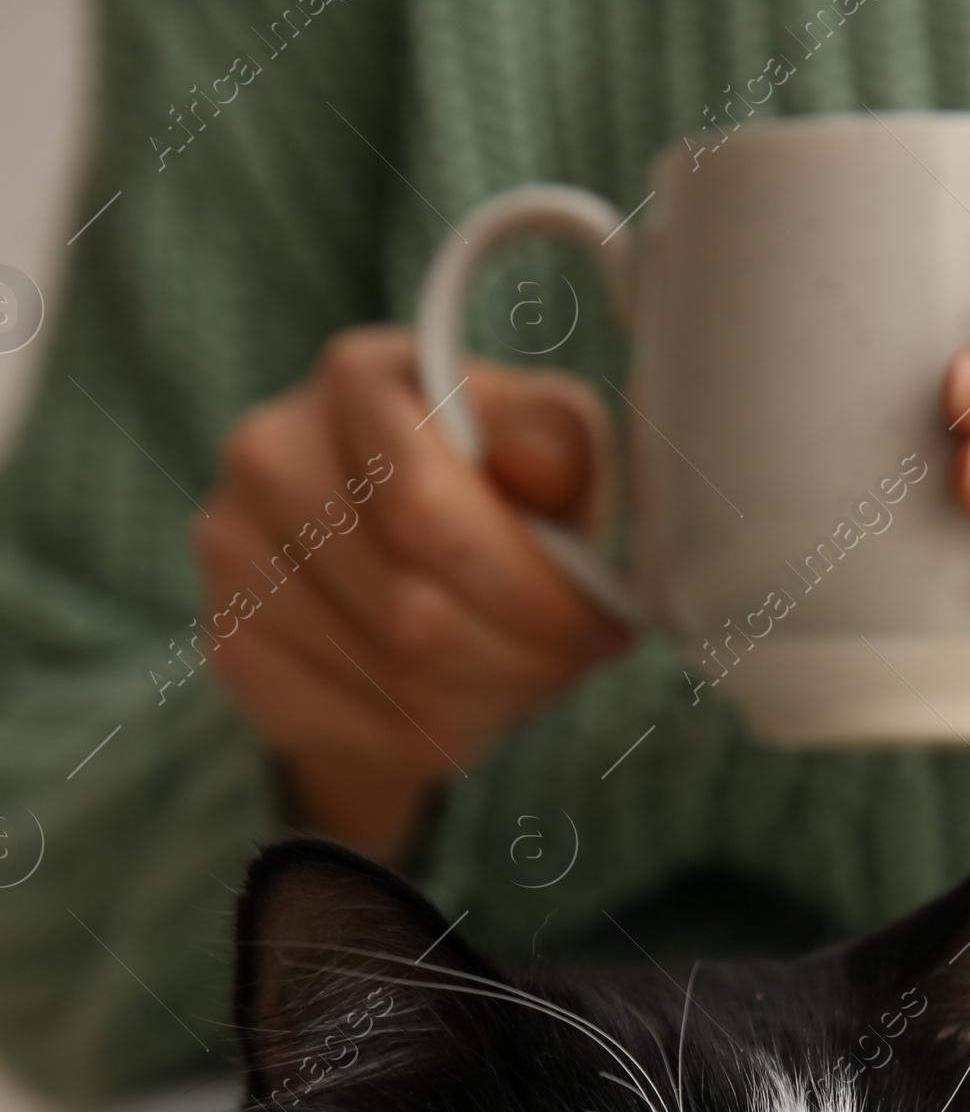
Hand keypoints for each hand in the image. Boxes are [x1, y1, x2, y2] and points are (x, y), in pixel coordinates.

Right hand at [195, 328, 627, 861]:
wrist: (397, 562)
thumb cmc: (492, 492)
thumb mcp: (551, 447)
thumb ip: (556, 445)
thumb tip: (534, 467)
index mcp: (358, 376)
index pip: (430, 510)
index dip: (531, 594)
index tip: (599, 626)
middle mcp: (270, 450)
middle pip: (411, 609)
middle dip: (521, 658)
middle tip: (572, 663)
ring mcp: (232, 548)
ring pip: (388, 679)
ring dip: (487, 700)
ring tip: (525, 677)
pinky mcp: (228, 638)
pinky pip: (351, 725)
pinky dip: (431, 735)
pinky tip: (465, 704)